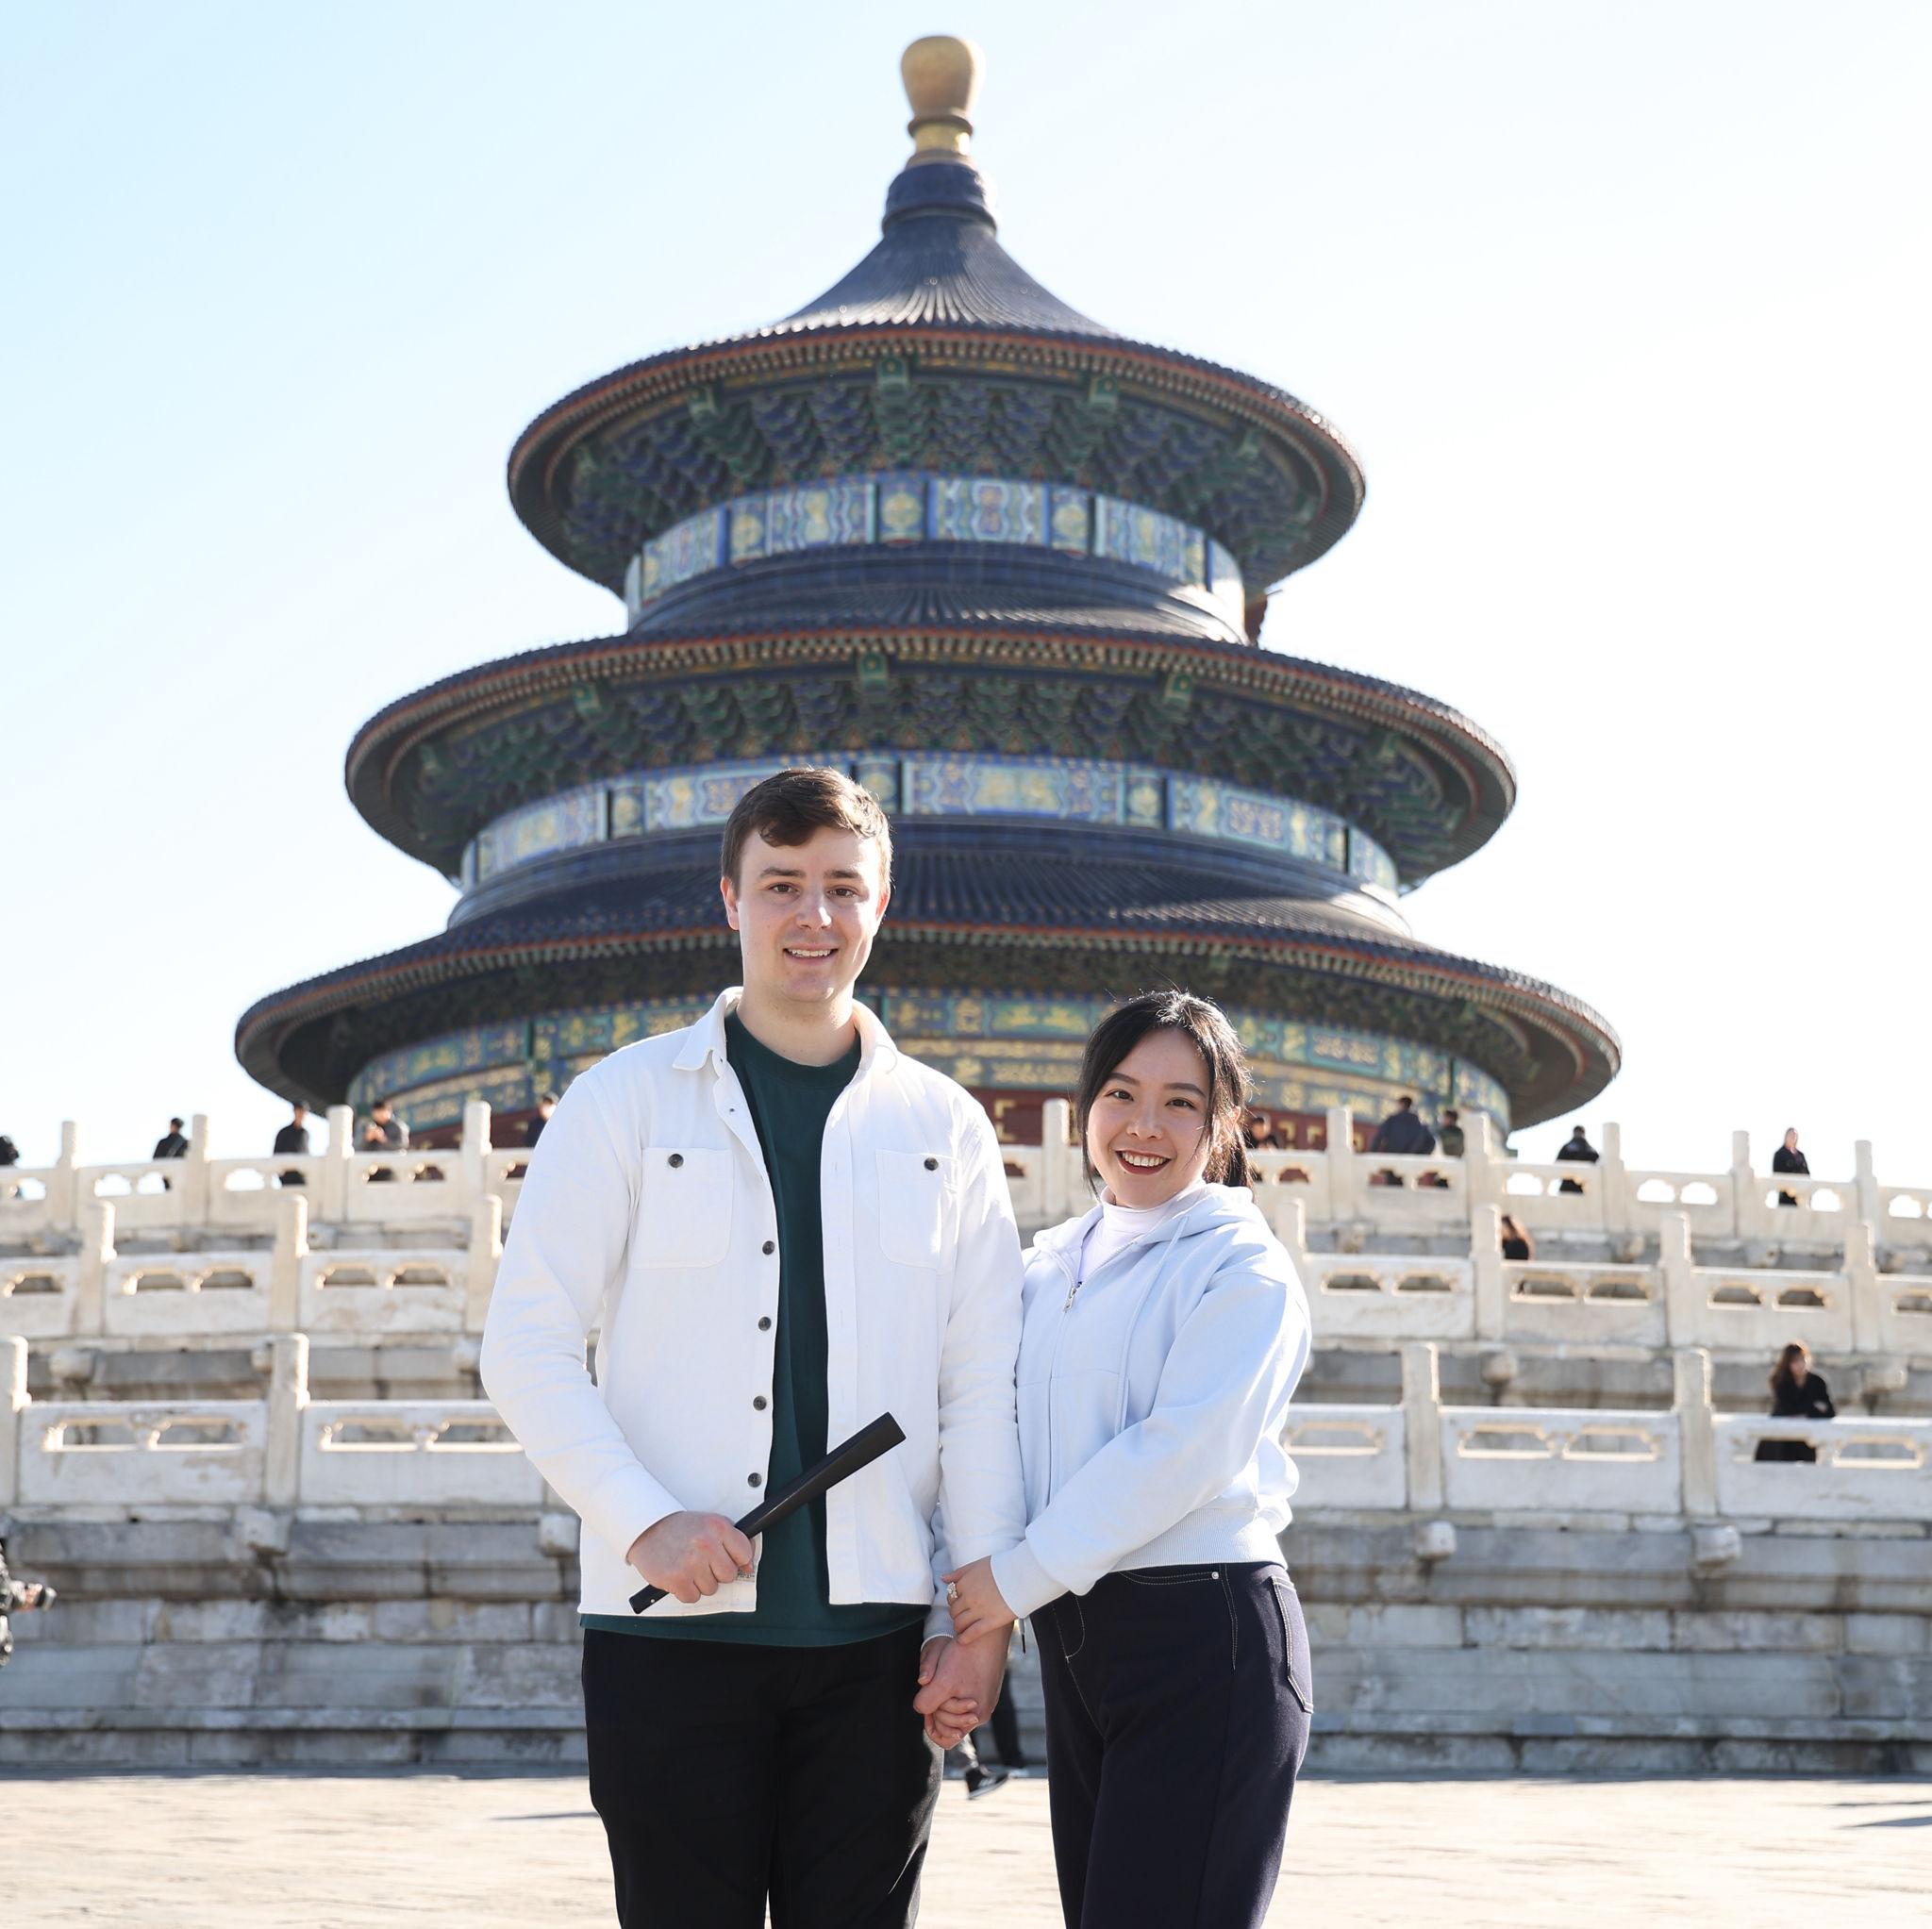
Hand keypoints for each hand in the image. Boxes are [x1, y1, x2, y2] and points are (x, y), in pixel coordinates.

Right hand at [625, 1512, 755, 1604]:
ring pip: (711, 1588)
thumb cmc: (679, 1528)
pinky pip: (693, 1597)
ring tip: (688, 1565)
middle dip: (717, 1572)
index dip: (739, 1560)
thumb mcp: (708, 1523)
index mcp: (718, 1526)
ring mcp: (691, 1563)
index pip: (745, 1554)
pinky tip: (679, 1574)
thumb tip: (749, 1563)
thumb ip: (732, 1540)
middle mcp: (707, 1544)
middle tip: (702, 1561)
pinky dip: (686, 1590)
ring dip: (700, 1581)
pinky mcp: (677, 1580)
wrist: (646, 1529)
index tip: (731, 1560)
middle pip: (729, 1575)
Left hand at [915, 1628, 1009, 1747]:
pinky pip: (965, 1698)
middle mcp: (983, 1710)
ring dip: (944, 1700)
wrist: (988, 1631)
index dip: (932, 1726)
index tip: (927, 1707)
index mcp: (975, 1715)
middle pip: (951, 1726)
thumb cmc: (967, 1654)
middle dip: (938, 1711)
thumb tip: (922, 1710)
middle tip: (932, 1689)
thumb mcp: (943, 1679)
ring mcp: (986, 1698)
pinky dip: (953, 1690)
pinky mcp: (986, 1686)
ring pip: (957, 1711)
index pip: (947, 1739)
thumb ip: (928, 1701)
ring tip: (940, 1681)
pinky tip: (949, 1674)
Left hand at [941, 1555, 1014, 1644]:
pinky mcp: (990, 1621)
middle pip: (954, 1611)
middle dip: (956, 1615)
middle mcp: (969, 1597)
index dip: (954, 1601)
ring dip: (958, 1627)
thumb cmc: (1002, 1567)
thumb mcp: (978, 1564)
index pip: (951, 1596)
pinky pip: (972, 1633)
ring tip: (961, 1629)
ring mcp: (979, 1610)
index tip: (959, 1604)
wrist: (1022, 1575)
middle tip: (961, 1617)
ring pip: (960, 1623)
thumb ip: (959, 1572)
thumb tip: (943, 1578)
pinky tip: (961, 1640)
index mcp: (965, 1582)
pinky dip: (964, 1638)